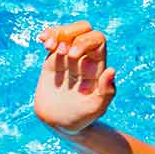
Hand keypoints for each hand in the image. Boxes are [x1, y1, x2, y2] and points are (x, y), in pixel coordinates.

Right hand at [34, 21, 116, 135]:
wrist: (60, 124)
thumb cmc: (83, 118)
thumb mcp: (97, 108)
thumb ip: (106, 91)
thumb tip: (111, 70)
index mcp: (97, 66)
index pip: (97, 40)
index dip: (85, 41)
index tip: (72, 56)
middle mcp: (84, 59)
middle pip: (83, 29)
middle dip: (70, 31)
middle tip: (60, 49)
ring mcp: (67, 59)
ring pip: (66, 32)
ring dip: (57, 32)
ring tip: (47, 44)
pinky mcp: (52, 62)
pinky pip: (53, 42)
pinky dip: (49, 36)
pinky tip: (43, 42)